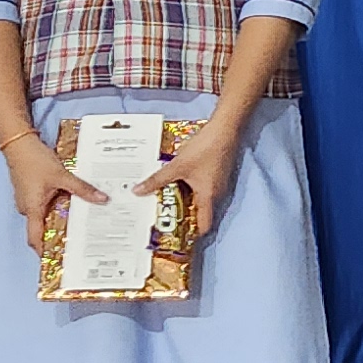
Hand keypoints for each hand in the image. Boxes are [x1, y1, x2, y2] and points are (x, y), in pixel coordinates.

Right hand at [1, 125, 114, 255]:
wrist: (18, 143)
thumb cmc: (35, 161)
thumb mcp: (62, 176)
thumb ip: (82, 189)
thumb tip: (102, 200)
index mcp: (31, 209)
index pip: (35, 238)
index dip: (44, 251)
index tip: (58, 261)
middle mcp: (27, 207)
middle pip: (41, 228)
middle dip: (57, 236)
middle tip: (76, 243)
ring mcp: (27, 199)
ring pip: (43, 216)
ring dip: (57, 221)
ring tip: (78, 226)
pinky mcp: (30, 190)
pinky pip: (42, 205)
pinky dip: (55, 208)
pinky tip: (70, 205)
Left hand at [157, 115, 250, 240]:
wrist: (225, 128)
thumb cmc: (204, 149)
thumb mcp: (177, 166)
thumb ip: (157, 180)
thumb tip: (137, 192)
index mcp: (208, 197)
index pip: (204, 225)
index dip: (191, 233)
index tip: (176, 234)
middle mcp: (217, 194)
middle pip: (201, 212)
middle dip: (184, 216)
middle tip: (165, 216)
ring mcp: (219, 183)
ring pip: (202, 199)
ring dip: (187, 200)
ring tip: (168, 198)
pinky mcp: (218, 172)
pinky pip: (204, 187)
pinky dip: (192, 188)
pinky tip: (179, 181)